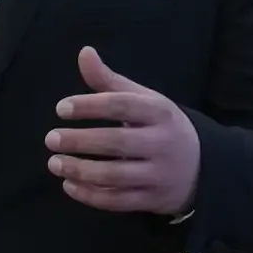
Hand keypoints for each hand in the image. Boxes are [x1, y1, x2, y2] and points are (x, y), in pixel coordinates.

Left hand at [46, 46, 200, 216]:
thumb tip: (84, 52)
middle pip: (117, 142)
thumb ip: (110, 81)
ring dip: (81, 171)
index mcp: (160, 113)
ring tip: (54, 163)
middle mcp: (162, 143)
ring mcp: (159, 175)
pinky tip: (69, 185)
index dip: (90, 105)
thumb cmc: (161, 126)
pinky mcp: (153, 200)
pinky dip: (90, 195)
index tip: (61, 108)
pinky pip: (118, 201)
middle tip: (51, 138)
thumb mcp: (143, 100)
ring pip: (116, 176)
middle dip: (80, 141)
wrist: (202, 167)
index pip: (122, 105)